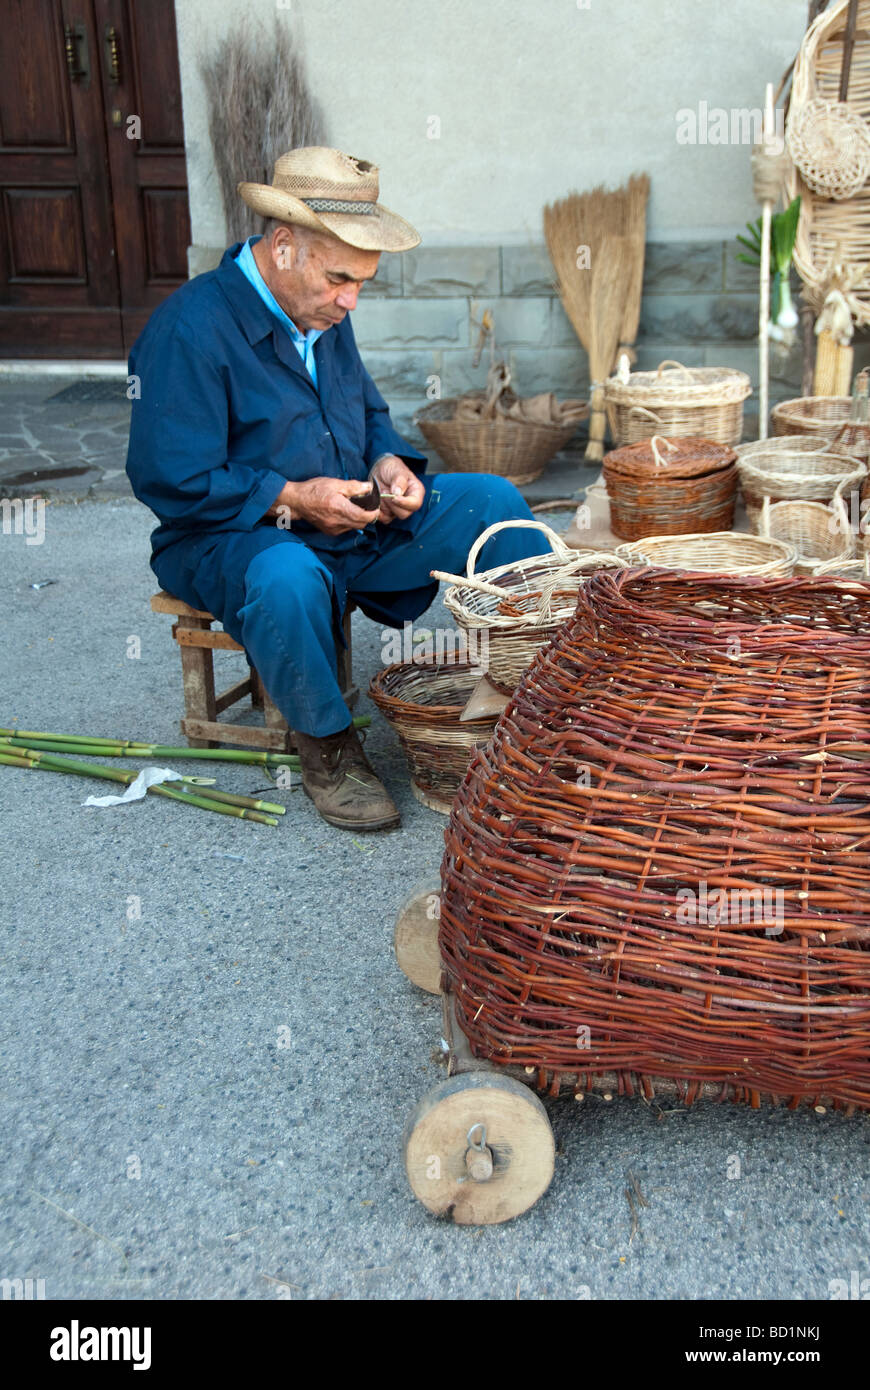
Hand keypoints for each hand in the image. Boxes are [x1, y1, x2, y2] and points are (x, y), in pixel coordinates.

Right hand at [265, 476, 380, 534]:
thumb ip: (354, 487)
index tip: (376, 507)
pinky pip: (345, 529)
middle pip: (362, 524)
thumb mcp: (335, 483)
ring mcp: (333, 529)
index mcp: (340, 508)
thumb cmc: (314, 490)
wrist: (296, 501)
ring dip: (358, 519)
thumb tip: (369, 487)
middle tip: (366, 505)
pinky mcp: (330, 532)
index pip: (365, 517)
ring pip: (354, 527)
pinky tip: (343, 512)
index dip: (374, 513)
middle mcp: (337, 522)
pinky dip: (348, 522)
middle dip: (367, 516)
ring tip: (353, 507)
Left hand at [370, 455, 424, 524]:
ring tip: (381, 491)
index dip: (404, 503)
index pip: (415, 504)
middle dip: (392, 504)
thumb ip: (399, 480)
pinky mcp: (388, 512)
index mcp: (416, 492)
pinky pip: (384, 518)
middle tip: (384, 490)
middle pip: (404, 513)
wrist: (380, 470)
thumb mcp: (397, 470)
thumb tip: (398, 493)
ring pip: (392, 517)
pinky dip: (378, 511)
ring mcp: (398, 509)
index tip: (394, 497)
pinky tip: (376, 501)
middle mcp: (409, 503)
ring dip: (384, 505)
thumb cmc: (392, 468)